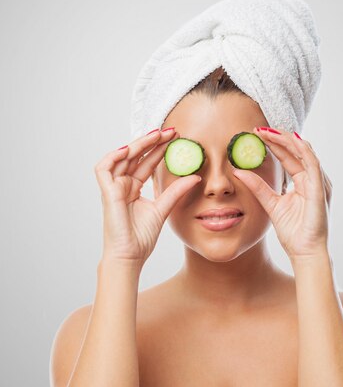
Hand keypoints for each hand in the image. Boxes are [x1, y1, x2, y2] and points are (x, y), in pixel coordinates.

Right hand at [94, 127, 201, 265]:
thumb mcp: (164, 208)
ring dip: (138, 144)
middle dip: (152, 142)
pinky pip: (104, 168)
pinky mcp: (107, 193)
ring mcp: (114, 188)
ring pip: (122, 157)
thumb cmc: (142, 237)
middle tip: (170, 131)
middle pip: (136, 156)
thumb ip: (176, 191)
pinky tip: (129, 149)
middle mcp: (123, 185)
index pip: (147, 162)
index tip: (176, 138)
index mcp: (134, 188)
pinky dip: (113, 156)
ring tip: (156, 135)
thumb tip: (195, 177)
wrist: (131, 255)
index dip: (159, 149)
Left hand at [231, 127, 332, 260]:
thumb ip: (257, 187)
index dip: (274, 144)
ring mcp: (318, 183)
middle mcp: (312, 179)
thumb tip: (239, 171)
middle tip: (260, 129)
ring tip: (270, 131)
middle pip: (296, 150)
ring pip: (305, 152)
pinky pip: (313, 163)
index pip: (288, 157)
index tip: (256, 135)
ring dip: (287, 139)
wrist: (305, 251)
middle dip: (279, 137)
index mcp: (302, 183)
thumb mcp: (270, 204)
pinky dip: (302, 150)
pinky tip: (289, 140)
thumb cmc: (293, 232)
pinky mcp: (320, 189)